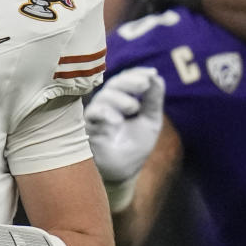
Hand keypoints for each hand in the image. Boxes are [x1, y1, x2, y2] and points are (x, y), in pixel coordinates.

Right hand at [85, 67, 165, 182]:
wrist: (124, 172)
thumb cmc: (135, 146)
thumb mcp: (150, 121)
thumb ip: (153, 100)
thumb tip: (157, 77)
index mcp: (121, 99)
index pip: (126, 79)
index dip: (137, 74)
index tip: (152, 74)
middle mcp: (107, 103)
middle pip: (114, 84)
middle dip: (130, 81)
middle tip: (144, 84)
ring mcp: (96, 114)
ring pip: (103, 96)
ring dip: (119, 98)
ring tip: (133, 108)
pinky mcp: (88, 127)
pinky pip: (93, 113)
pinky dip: (105, 113)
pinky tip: (118, 120)